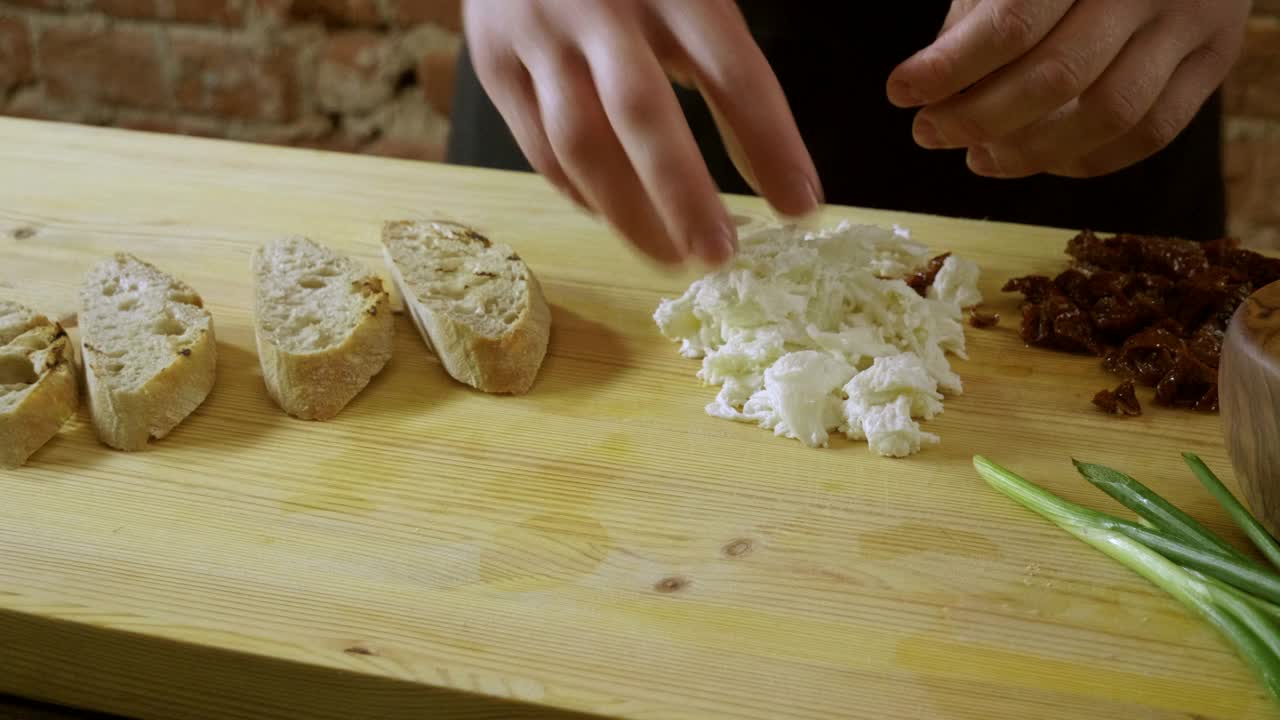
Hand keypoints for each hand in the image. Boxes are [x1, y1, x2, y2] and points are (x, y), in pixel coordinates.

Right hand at [462, 0, 822, 266]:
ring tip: (673, 257)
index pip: (732, 72)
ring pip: (582, 144)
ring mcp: (538, 36)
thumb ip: (718, 56)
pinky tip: (617, 218)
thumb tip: (772, 168)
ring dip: (629, 214)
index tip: (801, 206)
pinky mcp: (494, 64)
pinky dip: (582, 194)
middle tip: (720, 255)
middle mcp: (600, 7)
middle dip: (686, 196)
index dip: (770, 145)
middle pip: (644, 115)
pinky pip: (541, 147)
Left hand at [886, 0, 1249, 178]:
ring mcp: (1191, 24)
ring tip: (977, 157)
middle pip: (1057, 77)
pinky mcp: (1216, 61)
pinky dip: (1087, 159)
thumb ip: (981, 14)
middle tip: (930, 132)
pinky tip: (1038, 159)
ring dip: (1029, 152)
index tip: (901, 91)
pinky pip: (1151, 134)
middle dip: (979, 118)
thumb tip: (935, 85)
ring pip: (1109, 115)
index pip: (1013, 24)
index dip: (949, 67)